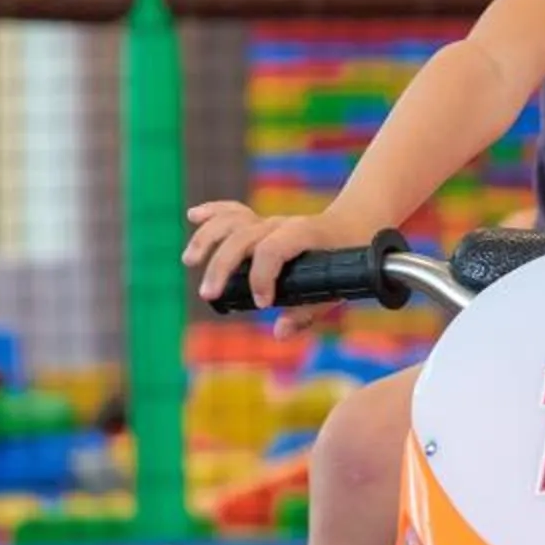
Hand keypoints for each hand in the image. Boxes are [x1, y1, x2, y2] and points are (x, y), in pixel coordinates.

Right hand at [184, 201, 365, 333]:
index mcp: (305, 237)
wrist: (355, 227)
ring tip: (189, 260)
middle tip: (209, 295)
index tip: (261, 303)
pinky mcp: (260, 221)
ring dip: (207, 239)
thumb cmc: (346, 262)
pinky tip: (193, 215)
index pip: (273, 250)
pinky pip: (233, 212)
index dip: (262, 277)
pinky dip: (213, 212)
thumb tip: (279, 332)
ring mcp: (269, 221)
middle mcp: (283, 225)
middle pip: (243, 238)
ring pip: (232, 221)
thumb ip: (307, 313)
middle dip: (222, 266)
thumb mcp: (336, 289)